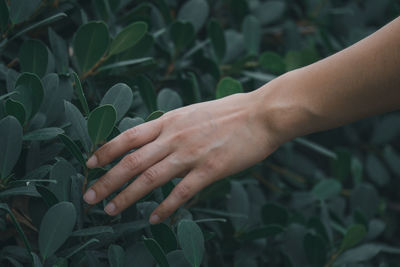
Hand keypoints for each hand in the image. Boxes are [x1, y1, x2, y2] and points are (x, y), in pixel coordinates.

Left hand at [83, 91, 280, 223]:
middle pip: (132, 160)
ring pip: (151, 178)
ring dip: (128, 196)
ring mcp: (192, 153)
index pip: (129, 137)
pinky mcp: (210, 169)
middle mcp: (175, 136)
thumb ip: (172, 126)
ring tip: (111, 210)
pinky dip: (165, 208)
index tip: (90, 164)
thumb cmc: (230, 112)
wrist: (262, 114)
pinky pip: (182, 192)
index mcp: (170, 120)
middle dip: (107, 180)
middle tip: (90, 196)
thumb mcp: (193, 112)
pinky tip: (154, 219)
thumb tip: (155, 139)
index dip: (106, 151)